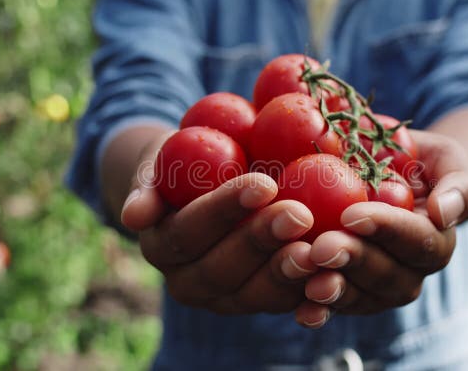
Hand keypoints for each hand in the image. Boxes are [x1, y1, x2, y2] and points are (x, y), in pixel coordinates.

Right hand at [121, 143, 318, 314]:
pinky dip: (310, 299)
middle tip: (298, 213)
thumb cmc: (185, 164)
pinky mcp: (261, 302)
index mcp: (161, 248)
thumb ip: (149, 185)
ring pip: (254, 296)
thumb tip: (134, 217)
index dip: (223, 211)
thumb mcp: (161, 162)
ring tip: (318, 249)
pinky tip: (333, 281)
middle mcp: (189, 283)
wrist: (206, 189)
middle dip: (260, 242)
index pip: (189, 233)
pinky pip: (285, 305)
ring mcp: (227, 299)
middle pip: (222, 270)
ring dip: (287, 274)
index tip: (261, 183)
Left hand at [294, 130, 467, 326]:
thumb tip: (444, 213)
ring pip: (363, 298)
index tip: (352, 216)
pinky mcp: (350, 294)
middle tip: (321, 248)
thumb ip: (459, 186)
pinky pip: (336, 309)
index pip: (418, 241)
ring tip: (308, 280)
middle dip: (354, 262)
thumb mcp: (448, 161)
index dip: (386, 230)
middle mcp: (412, 273)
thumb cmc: (422, 164)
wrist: (392, 177)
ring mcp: (380, 289)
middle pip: (388, 276)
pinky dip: (318, 312)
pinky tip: (301, 312)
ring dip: (335, 292)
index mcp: (437, 243)